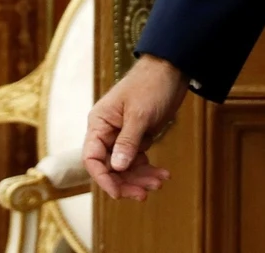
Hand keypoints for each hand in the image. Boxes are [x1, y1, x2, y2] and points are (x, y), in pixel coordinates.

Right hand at [82, 54, 185, 200]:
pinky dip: (149, 170)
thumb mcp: (139, 114)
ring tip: (160, 182)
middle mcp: (107, 132)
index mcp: (99, 123)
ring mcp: (122, 137)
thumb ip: (127, 141)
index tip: (117, 193)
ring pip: (126, 167)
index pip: (92, 158)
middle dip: (126, 182)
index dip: (103, 178)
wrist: (171, 70)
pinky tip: (163, 174)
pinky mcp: (138, 138)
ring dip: (141, 178)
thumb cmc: (150, 85)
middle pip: (110, 167)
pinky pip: (138, 161)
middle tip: (144, 193)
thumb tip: (117, 168)